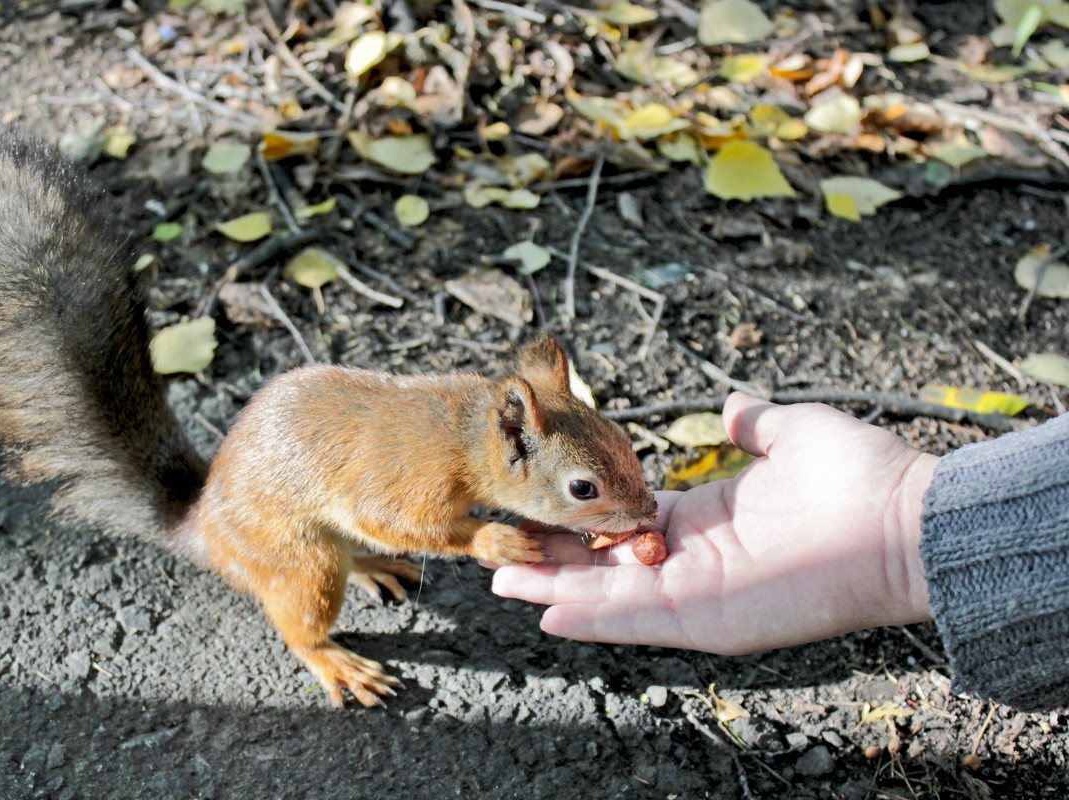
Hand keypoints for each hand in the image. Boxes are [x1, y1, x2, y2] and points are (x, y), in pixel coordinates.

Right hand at [492, 393, 937, 654]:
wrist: (905, 520)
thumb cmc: (860, 477)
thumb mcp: (793, 432)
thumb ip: (755, 423)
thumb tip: (734, 406)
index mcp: (705, 518)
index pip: (625, 520)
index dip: (580, 514)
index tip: (538, 503)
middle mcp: (694, 559)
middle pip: (604, 562)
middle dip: (551, 557)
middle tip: (498, 548)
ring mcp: (699, 592)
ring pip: (609, 594)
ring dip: (553, 588)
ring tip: (500, 578)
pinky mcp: (709, 616)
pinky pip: (637, 619)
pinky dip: (591, 616)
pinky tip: (546, 609)